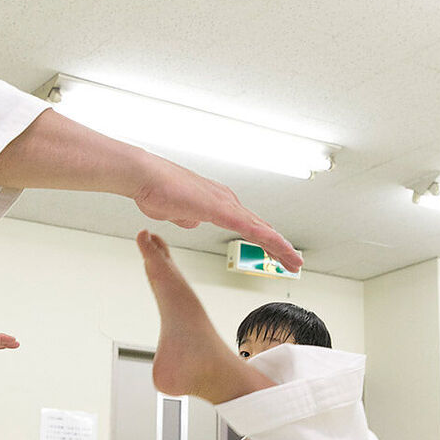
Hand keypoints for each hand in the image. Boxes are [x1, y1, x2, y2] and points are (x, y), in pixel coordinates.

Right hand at [131, 155, 301, 272]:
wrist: (145, 177)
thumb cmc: (156, 190)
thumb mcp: (175, 213)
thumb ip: (187, 218)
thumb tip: (192, 221)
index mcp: (219, 203)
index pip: (248, 226)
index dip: (265, 241)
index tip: (275, 254)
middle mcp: (228, 201)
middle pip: (260, 228)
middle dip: (279, 247)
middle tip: (293, 262)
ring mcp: (227, 204)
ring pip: (261, 229)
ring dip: (280, 247)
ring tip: (294, 262)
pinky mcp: (222, 209)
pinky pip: (252, 228)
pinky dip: (269, 239)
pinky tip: (280, 248)